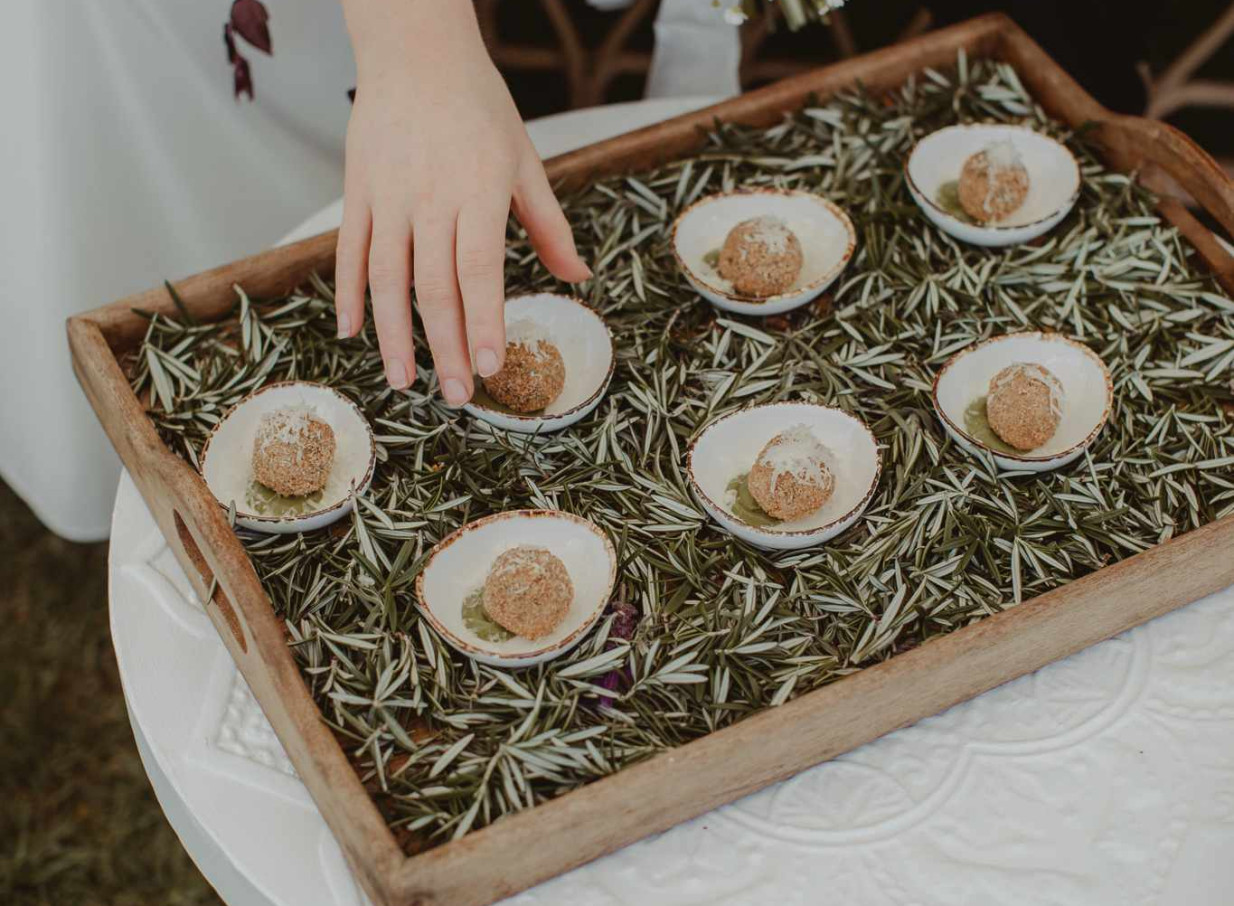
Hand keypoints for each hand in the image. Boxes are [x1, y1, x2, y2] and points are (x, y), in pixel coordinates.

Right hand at [335, 1, 589, 402]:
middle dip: (445, 345)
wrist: (415, 49)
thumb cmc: (478, 106)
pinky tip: (352, 331)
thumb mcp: (524, 160)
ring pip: (386, 276)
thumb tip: (580, 276)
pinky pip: (349, 249)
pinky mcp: (357, 190)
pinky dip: (348, 292)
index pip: (480, 269)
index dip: (483, 320)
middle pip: (434, 284)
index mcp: (478, 191)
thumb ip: (549, 224)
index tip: (490, 366)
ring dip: (393, 334)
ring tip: (403, 381)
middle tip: (455, 394)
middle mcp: (430, 197)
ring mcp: (388, 195)